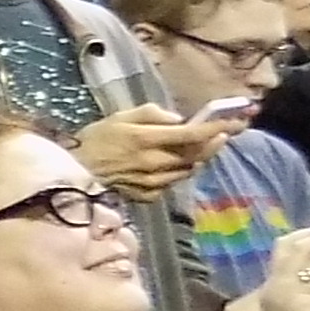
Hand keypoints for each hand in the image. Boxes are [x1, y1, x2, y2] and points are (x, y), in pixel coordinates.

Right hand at [74, 102, 234, 197]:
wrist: (74, 171)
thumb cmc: (95, 139)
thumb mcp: (119, 117)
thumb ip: (150, 114)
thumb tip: (178, 119)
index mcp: (146, 139)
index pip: (191, 134)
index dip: (216, 127)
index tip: (235, 121)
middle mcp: (154, 162)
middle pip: (196, 154)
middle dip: (214, 142)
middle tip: (225, 132)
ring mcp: (153, 182)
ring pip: (188, 169)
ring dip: (199, 157)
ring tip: (202, 146)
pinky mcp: (149, 195)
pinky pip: (173, 182)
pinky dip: (180, 171)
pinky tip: (175, 163)